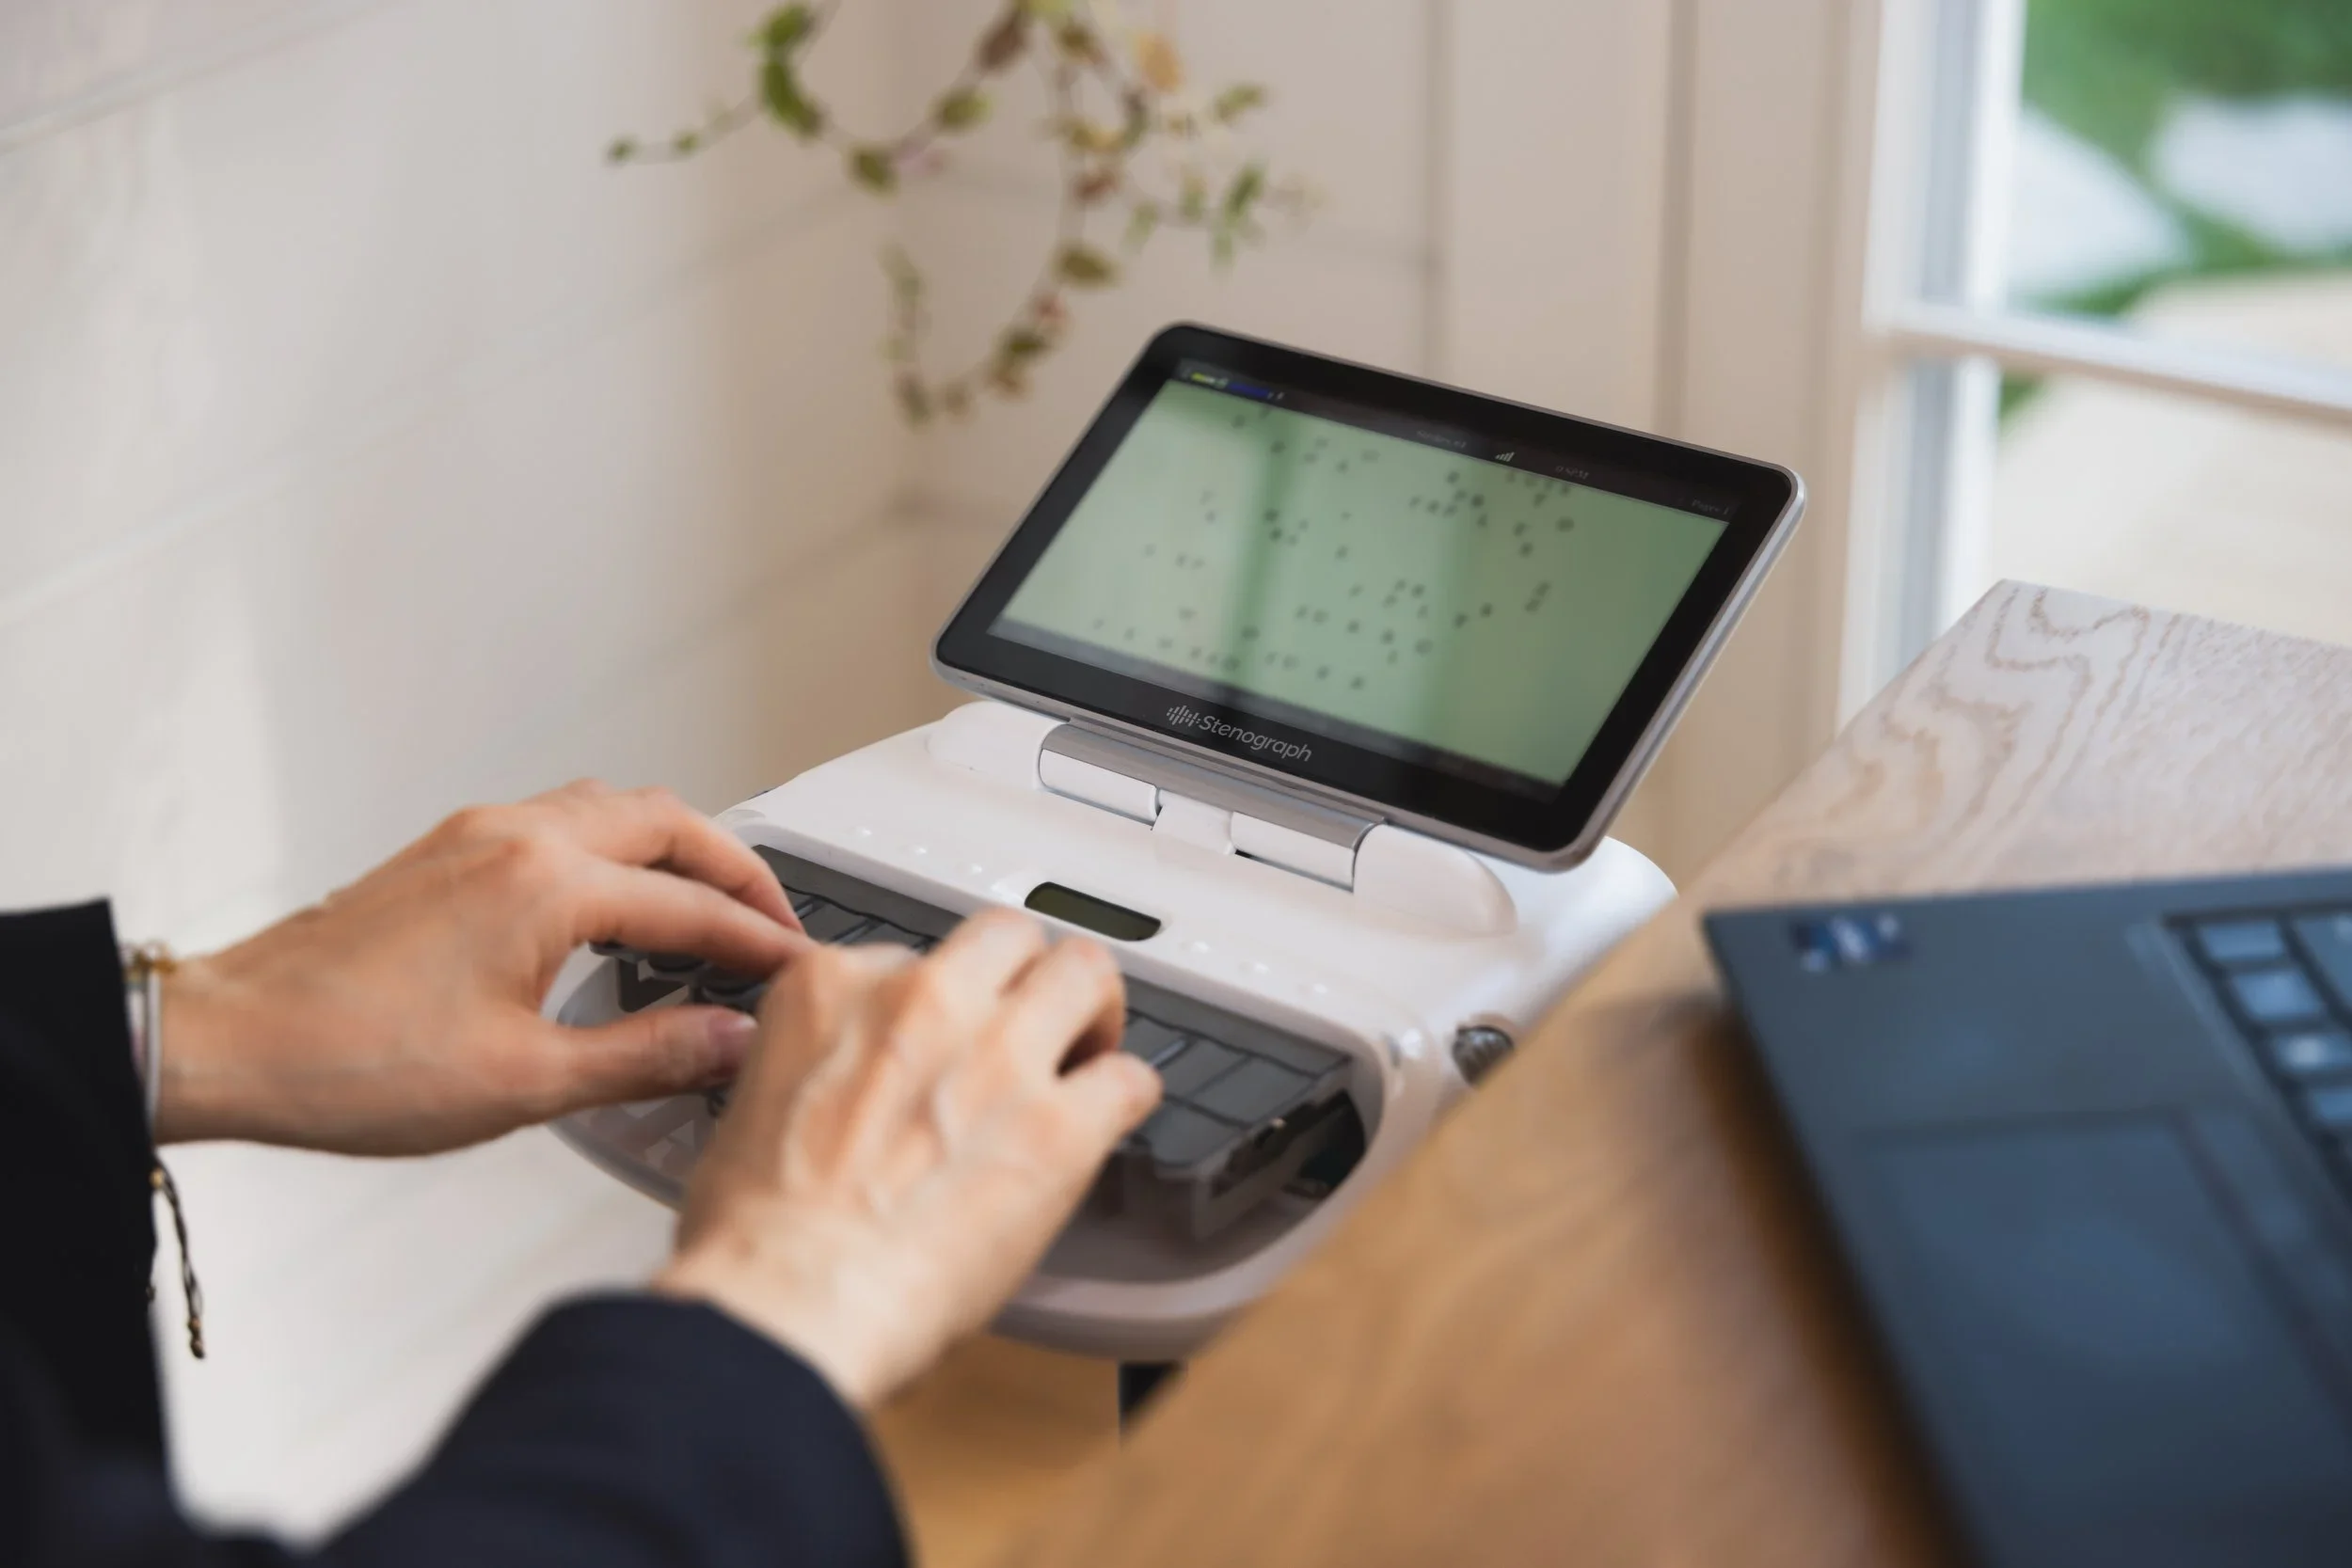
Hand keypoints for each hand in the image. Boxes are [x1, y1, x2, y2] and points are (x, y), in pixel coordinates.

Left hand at [156, 781, 808, 1153]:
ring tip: (710, 907)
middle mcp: (515, 838)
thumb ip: (645, 1056)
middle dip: (737, 870)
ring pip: (613, 809)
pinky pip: (561, 821)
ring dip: (677, 849)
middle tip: (776, 924)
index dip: (760, 944)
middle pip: (669, 824)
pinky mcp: (444, 852)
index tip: (800, 971)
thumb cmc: (348, 1062)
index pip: (692, 907)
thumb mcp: (523, 1083)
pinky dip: (617, 850)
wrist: (228, 1041)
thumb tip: (728, 1043)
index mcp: (545, 885)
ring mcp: (475, 836)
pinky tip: (618, 904)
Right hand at [653, 911, 1160, 1409]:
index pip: (912, 957)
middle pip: (1010, 936)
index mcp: (836, 988)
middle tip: (1031, 1022)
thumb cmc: (756, 1234)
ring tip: (1087, 1050)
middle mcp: (924, 1000)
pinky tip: (1108, 1122)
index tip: (943, 1041)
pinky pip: (1131, 1078)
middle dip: (1025, 975)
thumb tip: (852, 1088)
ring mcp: (999, 1055)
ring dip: (1091, 1012)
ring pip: (1085, 971)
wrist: (789, 1299)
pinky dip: (1125, 1097)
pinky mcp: (1060, 1126)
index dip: (938, 1005)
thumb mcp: (752, 1101)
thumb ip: (820, 1064)